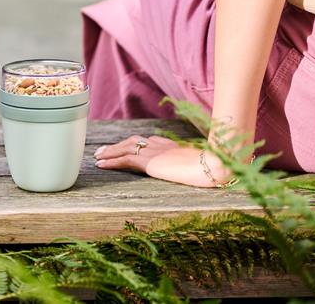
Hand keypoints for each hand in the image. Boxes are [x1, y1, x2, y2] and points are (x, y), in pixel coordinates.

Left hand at [94, 135, 234, 186]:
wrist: (215, 166)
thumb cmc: (216, 168)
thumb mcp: (205, 165)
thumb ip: (197, 165)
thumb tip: (205, 173)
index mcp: (172, 145)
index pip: (148, 141)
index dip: (134, 144)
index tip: (125, 146)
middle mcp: (161, 145)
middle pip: (133, 142)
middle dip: (117, 146)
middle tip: (102, 151)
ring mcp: (154, 152)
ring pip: (124, 149)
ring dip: (109, 153)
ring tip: (97, 157)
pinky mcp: (149, 162)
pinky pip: (124, 160)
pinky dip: (111, 161)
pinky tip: (101, 165)